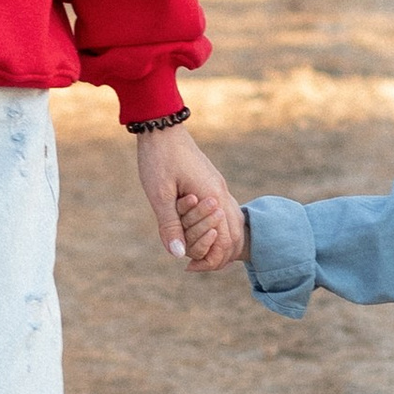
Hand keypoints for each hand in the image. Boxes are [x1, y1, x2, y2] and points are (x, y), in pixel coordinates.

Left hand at [134, 123, 242, 269]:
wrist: (161, 126)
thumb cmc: (159, 158)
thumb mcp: (159, 194)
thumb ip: (170, 224)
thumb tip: (178, 255)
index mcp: (212, 196)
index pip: (225, 240)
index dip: (211, 259)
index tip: (190, 268)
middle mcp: (221, 192)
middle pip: (234, 235)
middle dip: (217, 254)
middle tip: (194, 267)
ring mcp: (219, 186)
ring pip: (232, 223)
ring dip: (217, 241)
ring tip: (197, 254)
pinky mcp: (211, 182)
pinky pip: (224, 211)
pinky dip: (216, 227)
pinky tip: (199, 232)